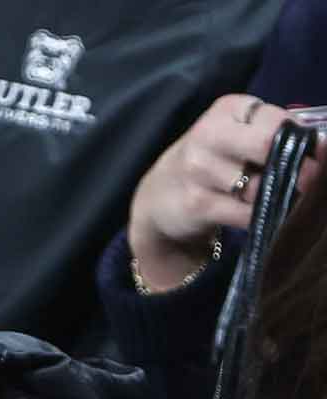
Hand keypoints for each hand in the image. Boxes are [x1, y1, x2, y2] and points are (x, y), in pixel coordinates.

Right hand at [128, 94, 323, 290]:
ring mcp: (199, 169)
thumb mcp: (237, 136)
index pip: (281, 122)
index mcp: (227, 109)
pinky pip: (247, 214)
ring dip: (276, 197)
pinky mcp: (197, 203)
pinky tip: (261, 215)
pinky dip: (263, 218)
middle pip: (270, 145)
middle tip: (306, 181)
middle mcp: (209, 134)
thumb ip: (275, 134)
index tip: (311, 158)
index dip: (303, 143)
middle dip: (297, 168)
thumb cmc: (211, 163)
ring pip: (262, 186)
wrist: (158, 198)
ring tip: (272, 199)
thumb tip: (324, 145)